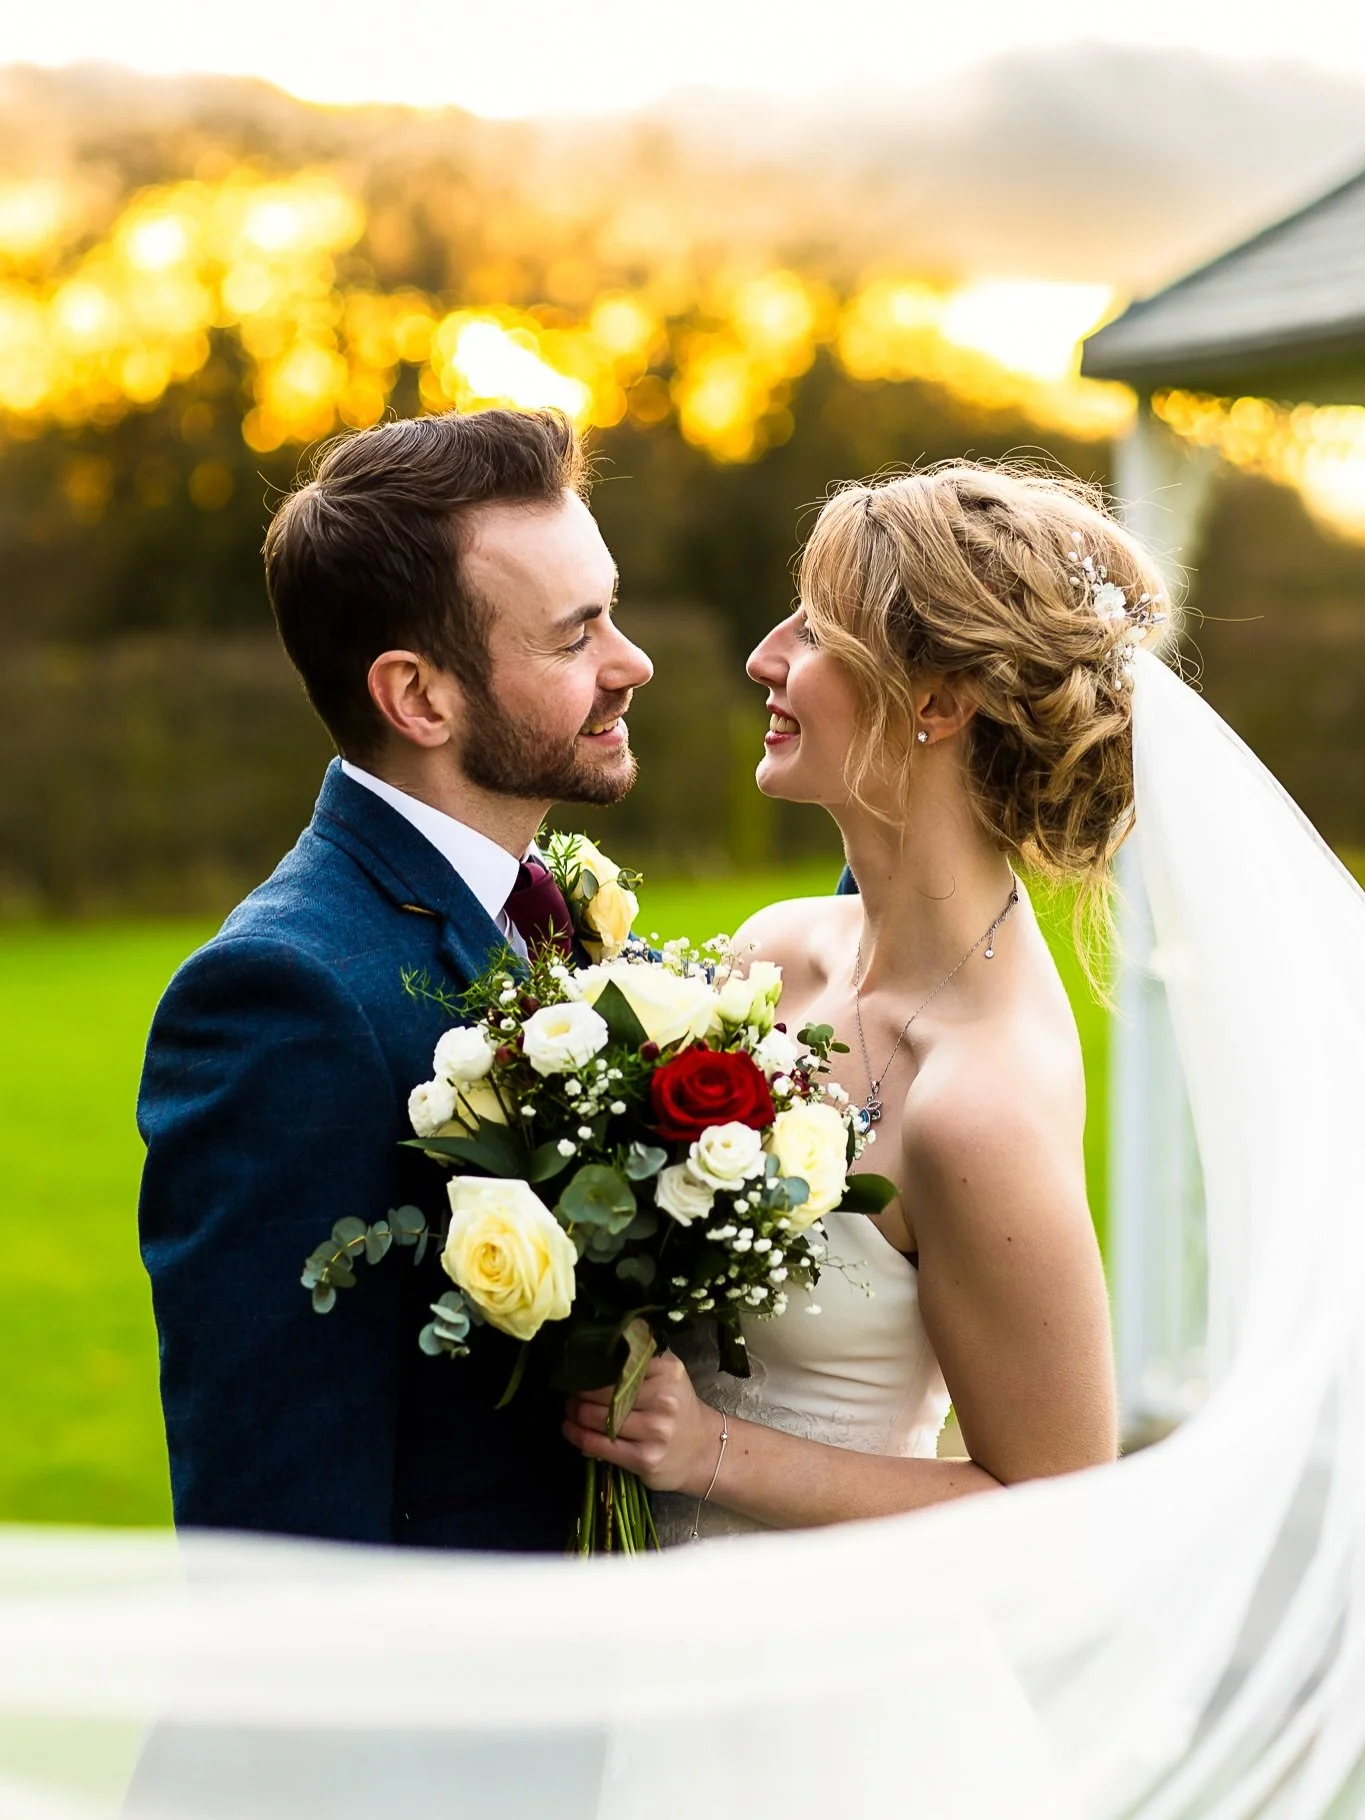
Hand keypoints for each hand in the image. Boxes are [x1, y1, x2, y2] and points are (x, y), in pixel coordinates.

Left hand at [563, 1352, 723, 1494]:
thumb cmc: (678, 1408)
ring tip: (569, 1410)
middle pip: (604, 1392)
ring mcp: (655, 1430)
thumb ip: (638, 1362)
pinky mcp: (644, 1458)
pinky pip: (598, 1444)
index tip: (578, 1370)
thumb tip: (591, 1357)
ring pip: (597, 1418)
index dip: (591, 1368)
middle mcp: (664, 1399)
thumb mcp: (667, 1375)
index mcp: (668, 1370)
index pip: (617, 1365)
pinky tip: (570, 1429)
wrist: (704, 1450)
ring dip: (574, 1413)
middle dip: (578, 1392)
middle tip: (569, 1392)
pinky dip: (577, 1435)